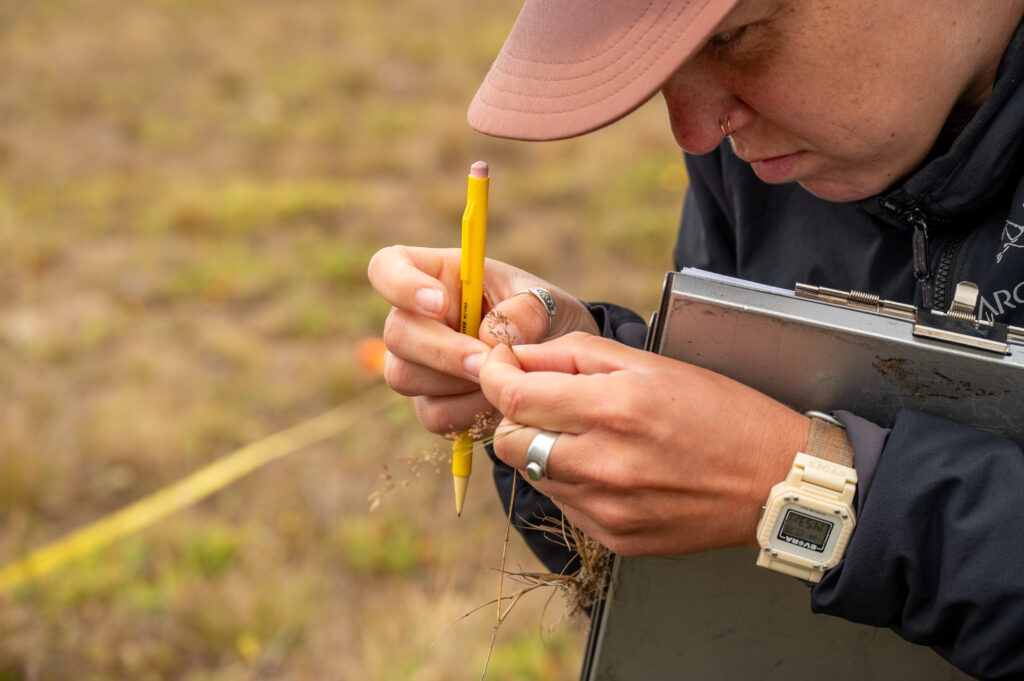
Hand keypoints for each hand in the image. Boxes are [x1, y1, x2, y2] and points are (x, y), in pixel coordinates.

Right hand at [366, 245, 599, 434]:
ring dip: (457, 383)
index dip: (401, 285)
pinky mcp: (429, 403)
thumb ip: (525, 309)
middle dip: (442, 350)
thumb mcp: (545, 300)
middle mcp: (415, 319)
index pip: (387, 267)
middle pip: (396, 333)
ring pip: (405, 377)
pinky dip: (469, 412)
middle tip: (485, 360)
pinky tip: (498, 401)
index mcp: (436, 276)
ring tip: (503, 378)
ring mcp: (415, 364)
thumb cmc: (542, 317)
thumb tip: (491, 338)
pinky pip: (433, 414)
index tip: (442, 303)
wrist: (556, 364)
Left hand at [479, 333, 809, 555]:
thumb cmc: (721, 412)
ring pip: (534, 475)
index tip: (498, 366)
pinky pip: (565, 504)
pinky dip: (572, 482)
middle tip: (545, 401)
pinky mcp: (615, 537)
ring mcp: (608, 508)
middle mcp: (604, 464)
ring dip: (544, 450)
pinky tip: (610, 466)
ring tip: (590, 434)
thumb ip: (576, 356)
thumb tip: (518, 357)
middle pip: (511, 443)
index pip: (514, 397)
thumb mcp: (652, 363)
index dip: (494, 376)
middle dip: (517, 416)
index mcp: (615, 409)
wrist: (775, 482)